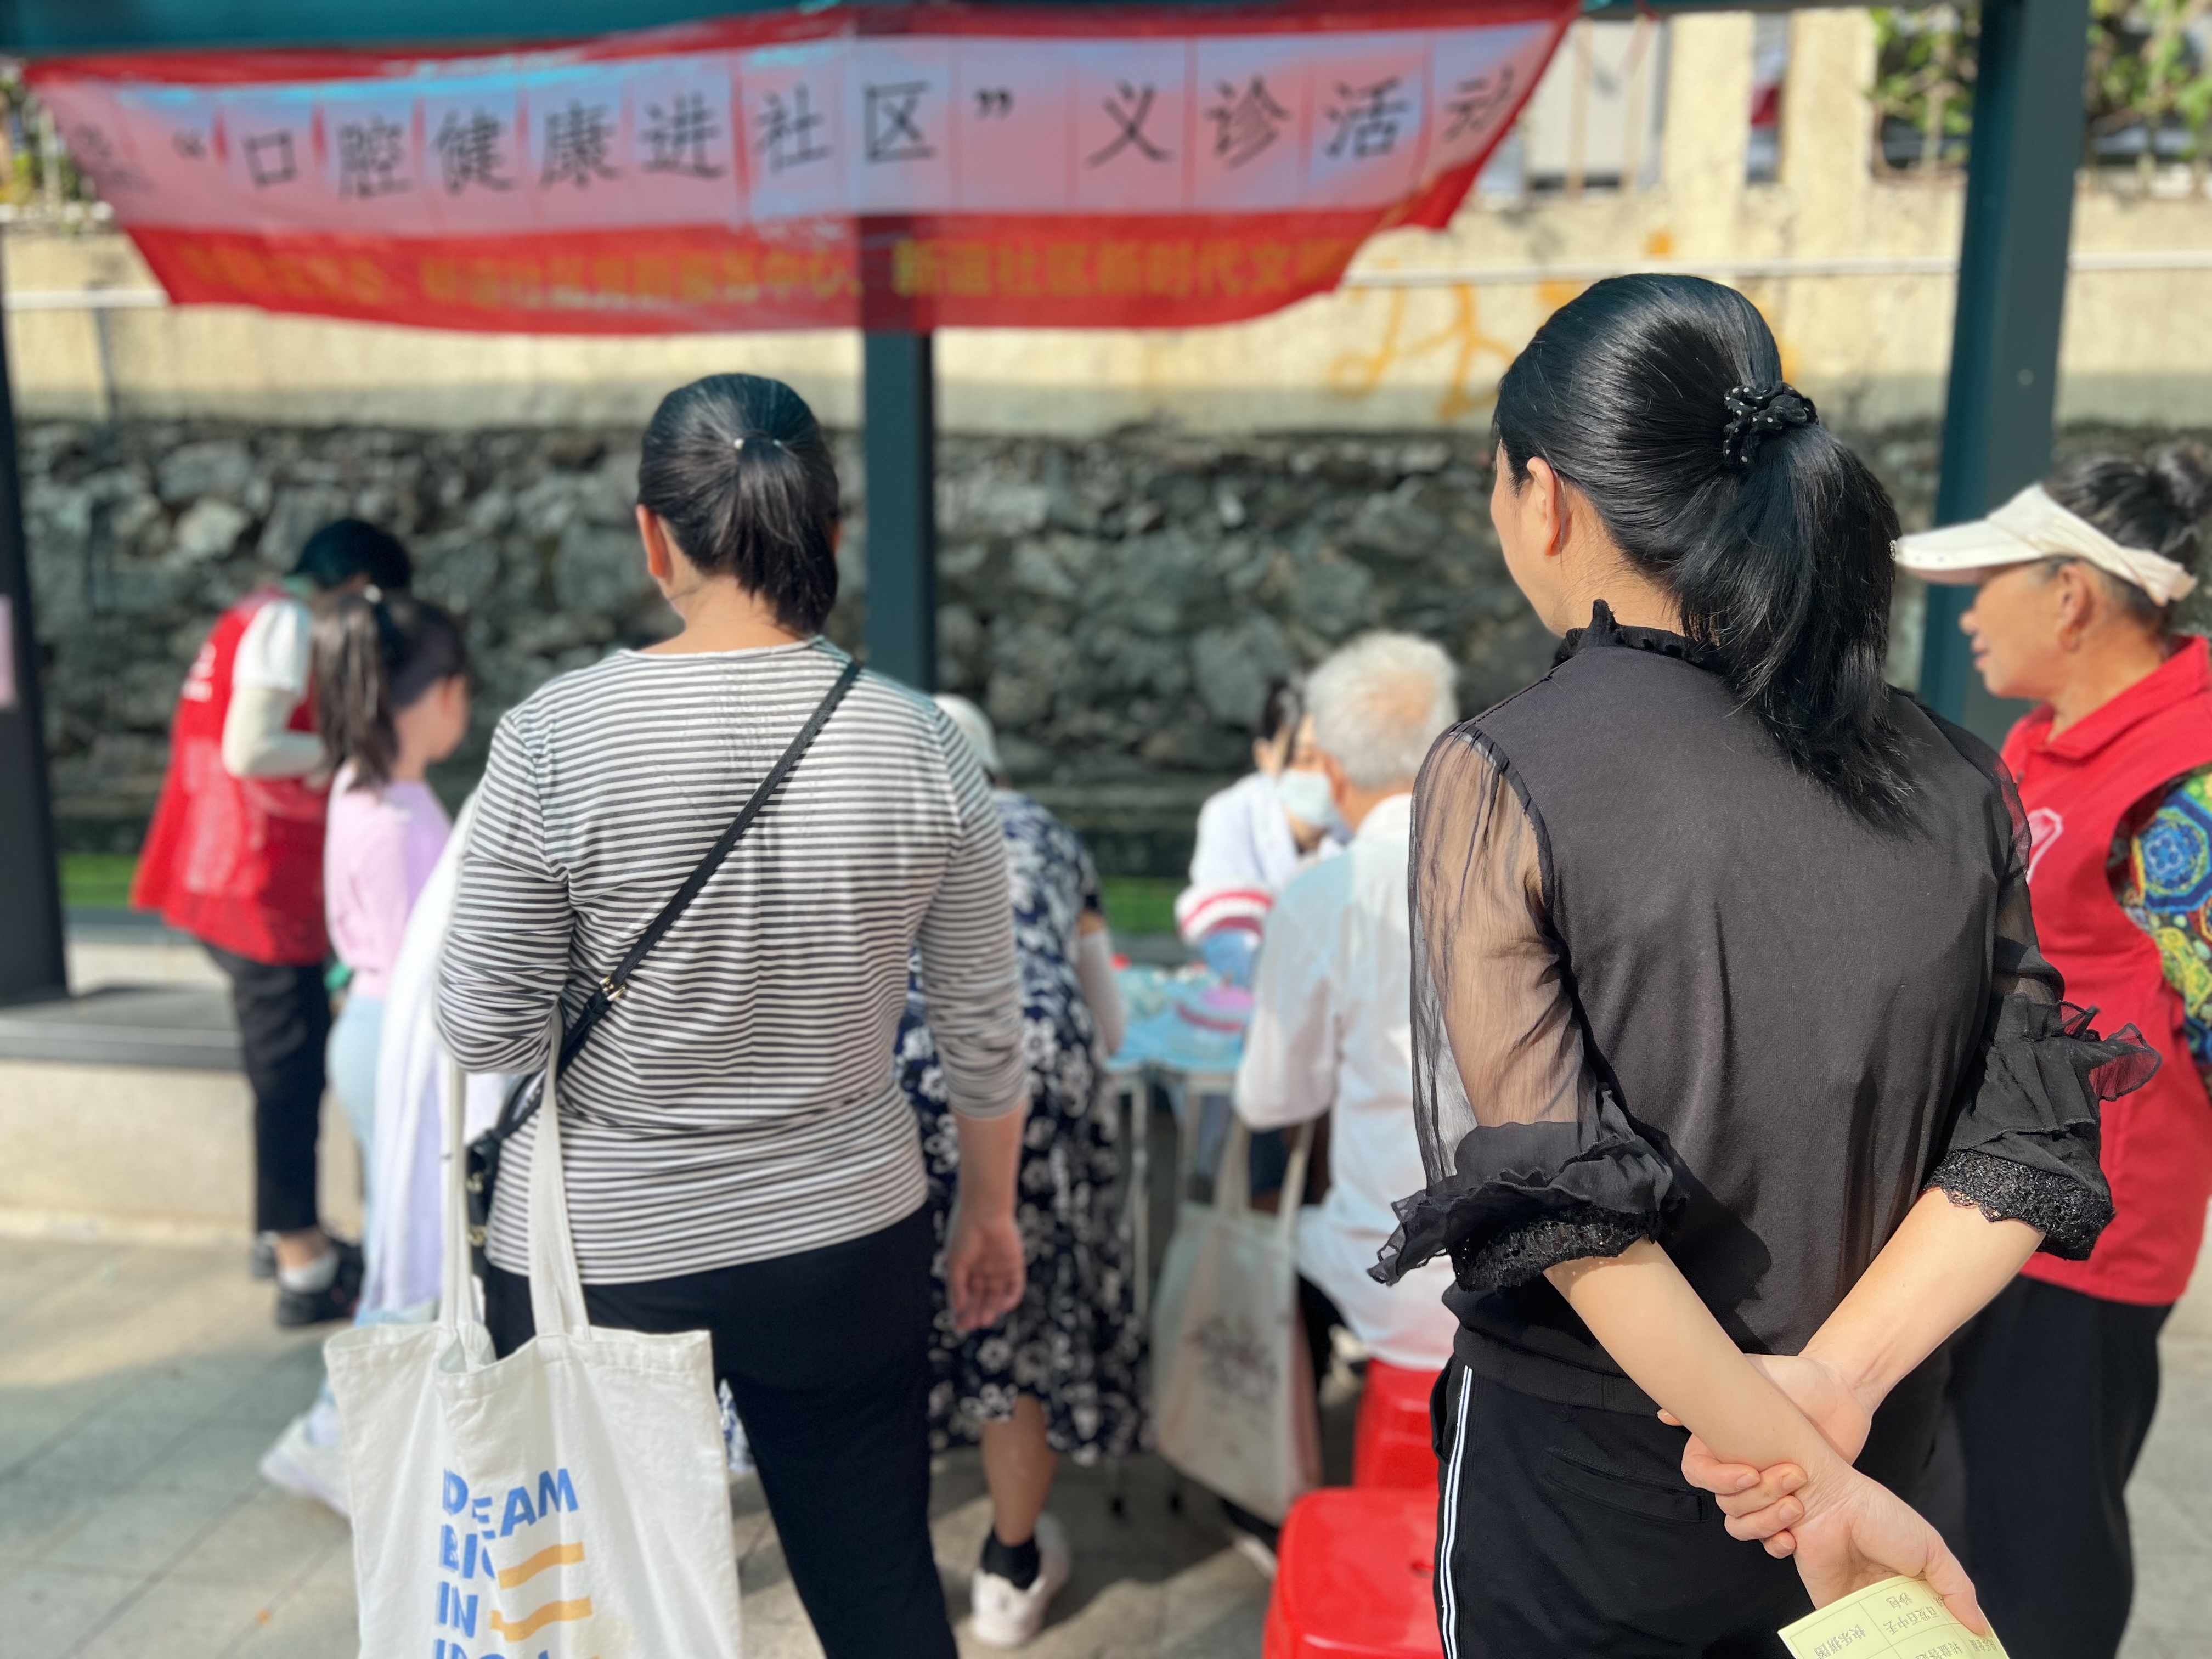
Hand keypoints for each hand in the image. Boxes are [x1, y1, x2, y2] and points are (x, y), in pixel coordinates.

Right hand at [945, 1201, 1024, 1331]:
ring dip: (991, 1309)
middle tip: (971, 1326)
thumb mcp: (955, 1262)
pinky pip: (1015, 1285)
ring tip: (985, 1321)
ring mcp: (999, 1267)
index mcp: (967, 1266)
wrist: (983, 1210)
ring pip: (996, 1294)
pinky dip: (1011, 1297)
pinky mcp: (1015, 1264)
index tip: (958, 1325)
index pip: (965, 1294)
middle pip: (981, 1297)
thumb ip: (957, 1286)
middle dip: (976, 1312)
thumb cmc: (964, 1233)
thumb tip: (958, 1310)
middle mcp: (983, 1268)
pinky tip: (1003, 1307)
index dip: (962, 1310)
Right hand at [1665, 1353, 1875, 1536]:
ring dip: (1767, 1521)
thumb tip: (1664, 1415)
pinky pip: (1771, 1540)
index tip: (1750, 1472)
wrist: (1842, 1393)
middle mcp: (1738, 1468)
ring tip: (1798, 1505)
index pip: (1698, 1471)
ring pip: (1744, 1524)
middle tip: (1792, 1476)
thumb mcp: (1752, 1376)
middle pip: (1725, 1502)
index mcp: (1721, 1440)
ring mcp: (1764, 1491)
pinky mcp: (1790, 1508)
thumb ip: (1714, 1389)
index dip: (1716, 1479)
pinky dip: (1776, 1543)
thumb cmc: (1795, 1379)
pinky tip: (1793, 1537)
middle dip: (1757, 1496)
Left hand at [1787, 1461, 1988, 1636]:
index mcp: (1913, 1578)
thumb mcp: (1931, 1548)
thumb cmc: (1878, 1514)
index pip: (1936, 1617)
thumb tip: (1979, 1627)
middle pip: (1910, 1632)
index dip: (1950, 1636)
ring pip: (1882, 1638)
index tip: (1965, 1654)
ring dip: (1894, 1650)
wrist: (1828, 1503)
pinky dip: (1860, 1646)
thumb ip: (1956, 1589)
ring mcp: (1860, 1600)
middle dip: (1922, 1649)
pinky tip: (1873, 1654)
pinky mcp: (1832, 1605)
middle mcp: (1887, 1591)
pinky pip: (1848, 1634)